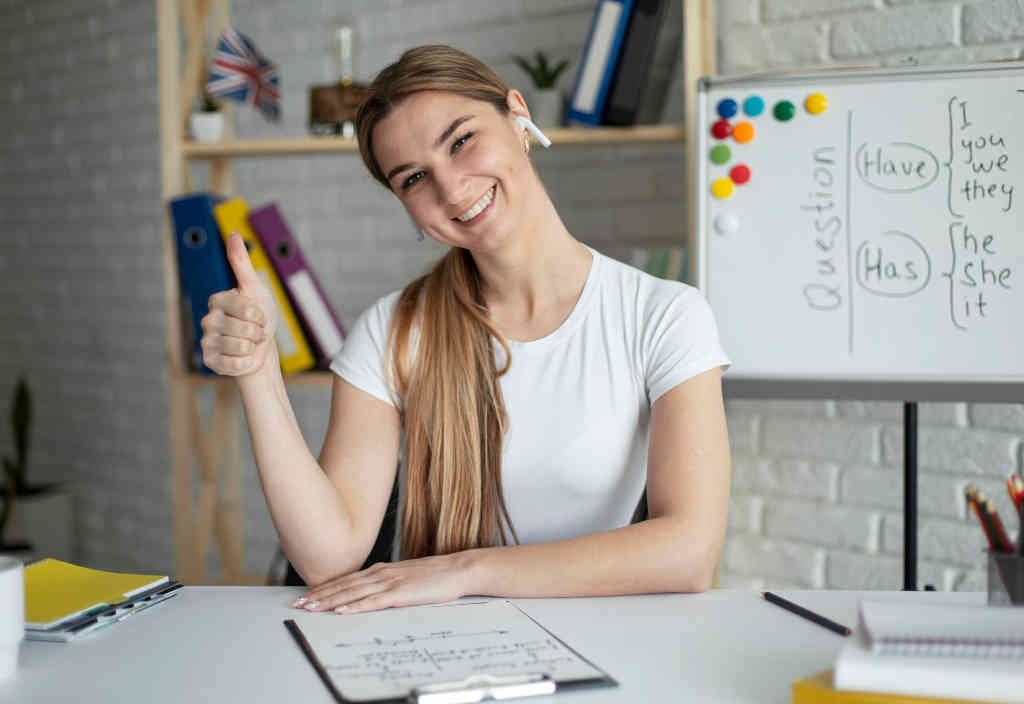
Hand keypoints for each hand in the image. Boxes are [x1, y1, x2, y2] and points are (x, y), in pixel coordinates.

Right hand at [200, 232, 277, 375]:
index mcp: (218, 300)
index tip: (259, 315)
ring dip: (252, 347)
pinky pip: (234, 364)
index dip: (260, 314)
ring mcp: (207, 341)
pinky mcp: (210, 361)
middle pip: (244, 328)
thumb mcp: (255, 288)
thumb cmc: (260, 317)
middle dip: (258, 332)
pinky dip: (246, 362)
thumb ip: (241, 262)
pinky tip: (243, 357)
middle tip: (255, 332)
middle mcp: (208, 319)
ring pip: (240, 346)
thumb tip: (234, 233)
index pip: (246, 307)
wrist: (262, 349)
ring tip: (249, 344)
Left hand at [291, 553, 476, 613]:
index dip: (325, 588)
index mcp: (382, 570)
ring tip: (311, 608)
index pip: (347, 579)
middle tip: (298, 604)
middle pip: (344, 585)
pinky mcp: (401, 593)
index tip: (307, 595)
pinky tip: (342, 611)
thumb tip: (372, 592)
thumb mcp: (407, 577)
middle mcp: (382, 573)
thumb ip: (388, 583)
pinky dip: (355, 606)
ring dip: (329, 601)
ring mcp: (391, 582)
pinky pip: (373, 602)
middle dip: (319, 595)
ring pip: (353, 593)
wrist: (459, 569)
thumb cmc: (436, 576)